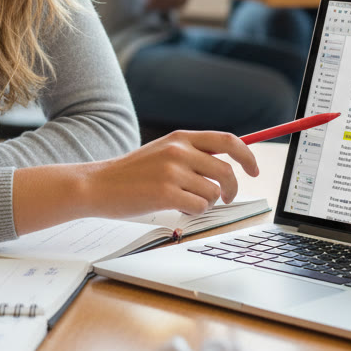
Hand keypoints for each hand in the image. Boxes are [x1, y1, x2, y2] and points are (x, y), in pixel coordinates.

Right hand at [81, 131, 259, 217]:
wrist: (97, 185)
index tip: (253, 170)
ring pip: (212, 192)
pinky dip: (192, 212)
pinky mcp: (165, 193)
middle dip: (232, 189)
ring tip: (185, 201)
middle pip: (227, 170)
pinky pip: (198, 207)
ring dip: (206, 202)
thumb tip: (228, 163)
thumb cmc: (132, 174)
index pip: (228, 140)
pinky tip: (176, 208)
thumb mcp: (162, 151)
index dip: (247, 156)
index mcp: (181, 138)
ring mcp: (172, 172)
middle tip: (225, 198)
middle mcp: (179, 151)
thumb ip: (191, 153)